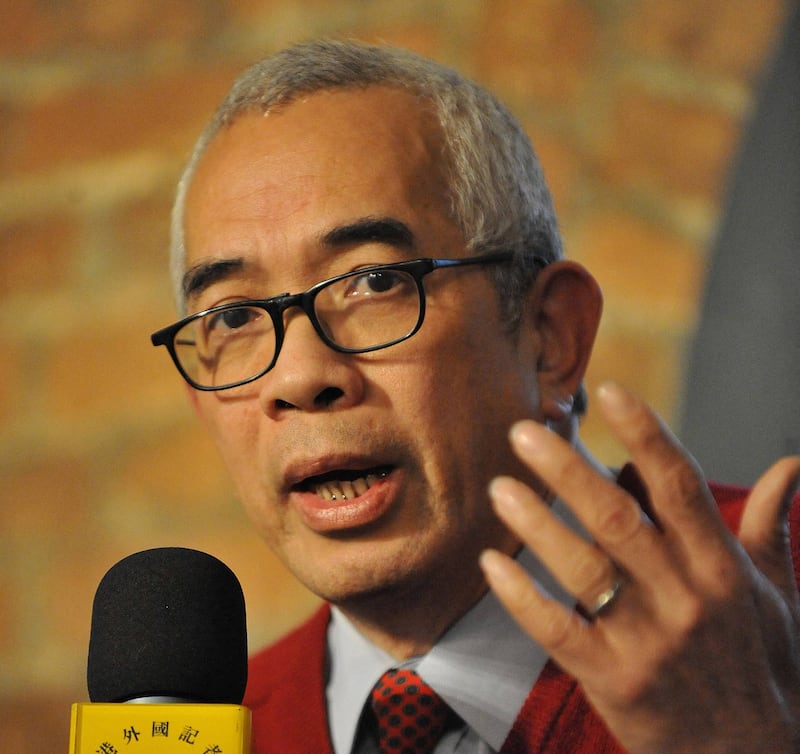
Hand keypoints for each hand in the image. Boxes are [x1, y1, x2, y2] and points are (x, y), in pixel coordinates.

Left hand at [480, 382, 799, 753]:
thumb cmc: (763, 667)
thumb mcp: (778, 594)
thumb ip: (771, 525)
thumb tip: (791, 464)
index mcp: (722, 567)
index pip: (680, 484)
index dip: (646, 434)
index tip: (609, 392)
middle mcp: (686, 596)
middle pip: (618, 517)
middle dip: (568, 469)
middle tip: (525, 431)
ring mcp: (649, 641)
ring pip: (584, 568)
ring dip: (537, 523)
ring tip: (500, 486)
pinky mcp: (615, 681)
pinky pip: (559, 631)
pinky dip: (521, 597)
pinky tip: (491, 564)